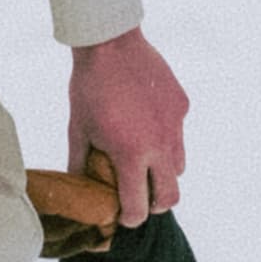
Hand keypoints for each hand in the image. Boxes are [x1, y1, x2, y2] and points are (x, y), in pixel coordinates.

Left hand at [66, 27, 186, 228]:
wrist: (110, 44)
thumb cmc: (89, 87)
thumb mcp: (79, 129)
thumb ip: (81, 164)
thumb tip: (80, 186)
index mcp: (132, 155)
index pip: (139, 207)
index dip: (130, 218)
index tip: (123, 215)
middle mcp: (160, 145)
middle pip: (170, 197)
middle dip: (155, 204)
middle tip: (139, 196)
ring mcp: (175, 125)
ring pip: (179, 166)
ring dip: (164, 173)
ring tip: (144, 160)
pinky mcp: (181, 106)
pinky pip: (178, 133)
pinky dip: (166, 138)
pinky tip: (146, 121)